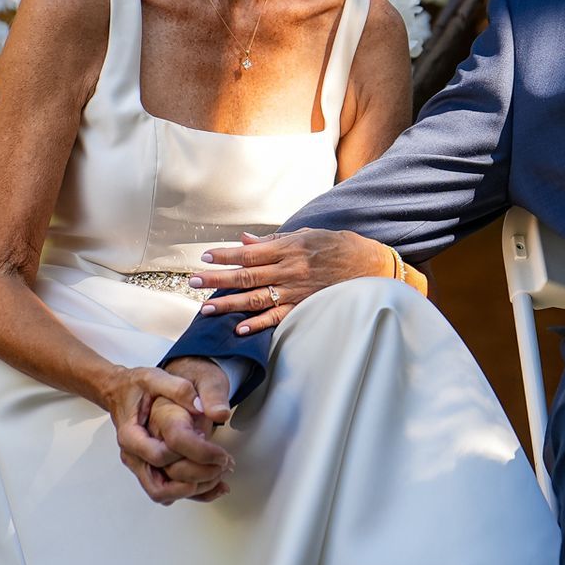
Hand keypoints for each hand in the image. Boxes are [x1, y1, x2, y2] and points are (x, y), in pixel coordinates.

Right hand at [102, 363, 226, 503]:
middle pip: (161, 483)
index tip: (218, 450)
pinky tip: (213, 485)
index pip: (160, 455)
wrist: (119, 392)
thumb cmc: (135, 386)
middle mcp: (133, 455)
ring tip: (221, 479)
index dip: (192, 454)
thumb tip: (201, 406)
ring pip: (164, 493)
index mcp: (131, 434)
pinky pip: (167, 491)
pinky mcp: (149, 470)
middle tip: (224, 465)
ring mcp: (140, 465)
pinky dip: (190, 493)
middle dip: (197, 477)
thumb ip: (179, 389)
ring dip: (194, 491)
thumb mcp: (155, 378)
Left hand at [190, 229, 394, 335]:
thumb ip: (275, 241)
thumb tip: (245, 242)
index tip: (205, 256)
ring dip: (229, 303)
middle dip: (217, 278)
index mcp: (290, 249)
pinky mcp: (304, 307)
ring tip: (205, 308)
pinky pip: (277, 317)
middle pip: (247, 275)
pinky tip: (238, 328)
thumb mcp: (307, 236)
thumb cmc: (337, 247)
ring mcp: (297, 291)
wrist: (370, 267)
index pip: (250, 252)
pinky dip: (258, 324)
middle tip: (193, 281)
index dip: (226, 255)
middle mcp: (290, 270)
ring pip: (256, 298)